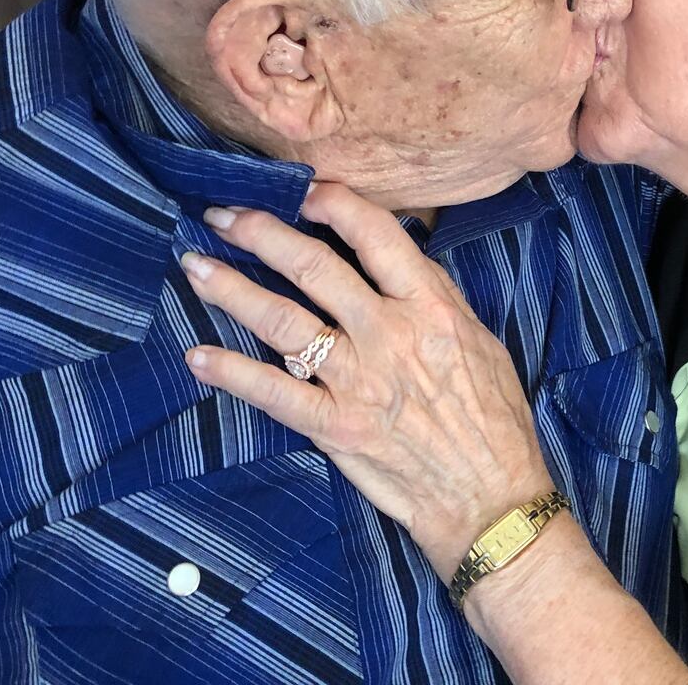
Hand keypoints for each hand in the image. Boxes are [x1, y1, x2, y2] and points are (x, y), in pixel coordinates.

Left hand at [179, 183, 554, 579]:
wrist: (488, 497)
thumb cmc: (492, 419)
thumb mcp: (480, 340)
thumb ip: (434, 297)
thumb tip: (396, 254)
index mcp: (430, 308)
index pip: (375, 235)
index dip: (332, 203)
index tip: (301, 190)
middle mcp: (389, 336)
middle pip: (314, 267)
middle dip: (261, 233)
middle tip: (223, 215)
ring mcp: (358, 382)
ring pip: (282, 321)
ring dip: (231, 290)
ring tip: (195, 266)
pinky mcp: (335, 427)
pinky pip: (273, 393)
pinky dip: (232, 373)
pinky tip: (197, 356)